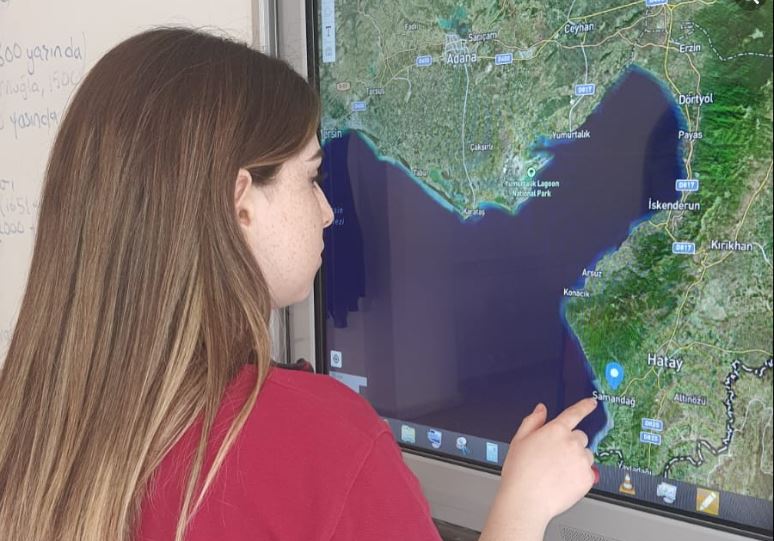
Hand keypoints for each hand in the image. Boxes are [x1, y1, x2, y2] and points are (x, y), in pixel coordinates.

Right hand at [480, 398, 597, 540]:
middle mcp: (572, 443)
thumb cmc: (520, 472)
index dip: (584, 406)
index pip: (574, 413)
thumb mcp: (519, 440)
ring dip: (577, 460)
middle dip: (571, 444)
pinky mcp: (588, 478)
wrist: (526, 500)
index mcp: (556, 430)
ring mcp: (582, 460)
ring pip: (586, 455)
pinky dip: (580, 476)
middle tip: (556, 458)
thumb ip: (532, 421)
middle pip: (580, 437)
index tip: (592, 402)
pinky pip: (589, 473)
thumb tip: (541, 410)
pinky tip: (563, 482)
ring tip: (558, 472)